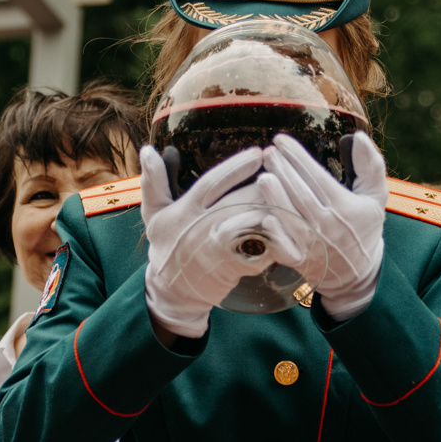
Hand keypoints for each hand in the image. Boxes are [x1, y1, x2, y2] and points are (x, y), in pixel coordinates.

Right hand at [139, 146, 301, 338]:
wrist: (174, 292)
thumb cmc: (168, 246)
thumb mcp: (153, 215)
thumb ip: (153, 182)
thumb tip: (146, 150)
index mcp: (186, 210)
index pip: (212, 183)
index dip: (236, 167)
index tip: (257, 152)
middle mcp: (204, 228)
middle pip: (241, 200)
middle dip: (266, 183)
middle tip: (285, 167)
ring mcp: (222, 249)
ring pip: (256, 222)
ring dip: (277, 206)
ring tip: (294, 190)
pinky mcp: (238, 266)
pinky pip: (264, 246)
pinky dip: (280, 234)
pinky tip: (293, 220)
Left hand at [258, 133, 387, 321]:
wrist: (357, 272)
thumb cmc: (363, 226)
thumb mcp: (376, 196)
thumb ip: (371, 165)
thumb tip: (357, 136)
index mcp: (344, 206)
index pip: (317, 176)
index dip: (297, 156)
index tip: (281, 140)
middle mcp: (327, 225)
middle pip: (300, 193)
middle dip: (282, 171)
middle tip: (268, 153)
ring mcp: (312, 244)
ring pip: (289, 217)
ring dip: (274, 196)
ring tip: (262, 176)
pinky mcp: (298, 260)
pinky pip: (283, 247)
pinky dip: (274, 234)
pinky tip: (263, 216)